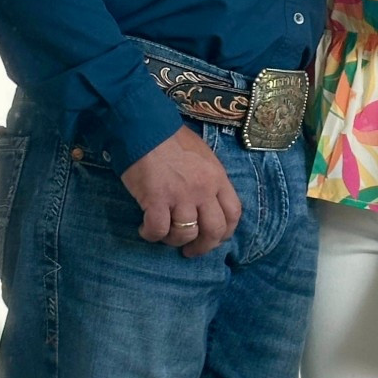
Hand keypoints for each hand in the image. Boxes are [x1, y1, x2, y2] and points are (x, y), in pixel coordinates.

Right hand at [121, 126, 241, 256]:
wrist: (143, 126)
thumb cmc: (170, 138)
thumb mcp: (202, 156)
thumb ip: (208, 179)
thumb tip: (206, 202)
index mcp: (217, 177)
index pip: (233, 213)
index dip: (226, 231)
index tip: (214, 238)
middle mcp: (203, 189)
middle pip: (214, 230)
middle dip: (203, 246)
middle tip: (190, 250)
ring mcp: (181, 195)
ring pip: (186, 234)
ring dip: (174, 240)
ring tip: (163, 234)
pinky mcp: (156, 199)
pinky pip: (158, 230)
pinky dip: (151, 235)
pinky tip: (144, 229)